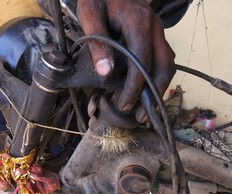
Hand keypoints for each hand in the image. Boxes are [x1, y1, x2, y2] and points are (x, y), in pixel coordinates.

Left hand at [77, 0, 175, 121]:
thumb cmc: (97, 0)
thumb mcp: (90, 16)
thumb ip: (98, 43)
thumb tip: (106, 73)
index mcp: (138, 21)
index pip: (141, 60)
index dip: (134, 87)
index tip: (124, 104)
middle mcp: (154, 26)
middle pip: (164, 65)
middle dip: (154, 93)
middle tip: (141, 116)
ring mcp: (158, 30)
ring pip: (168, 63)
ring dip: (159, 88)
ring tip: (145, 109)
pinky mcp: (155, 35)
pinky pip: (163, 59)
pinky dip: (157, 77)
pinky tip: (146, 90)